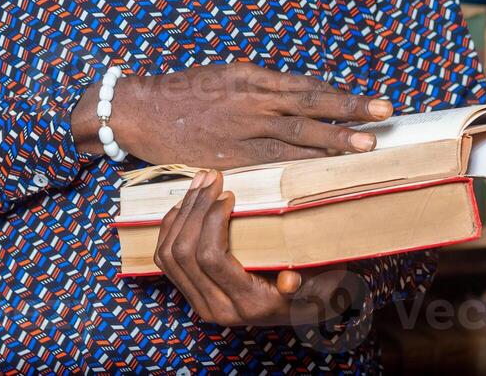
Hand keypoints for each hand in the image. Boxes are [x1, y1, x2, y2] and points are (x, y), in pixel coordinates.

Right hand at [73, 62, 391, 168]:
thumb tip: (292, 98)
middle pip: (310, 105)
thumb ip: (257, 88)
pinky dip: (301, 164)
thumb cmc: (182, 93)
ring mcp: (242, 126)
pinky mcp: (230, 153)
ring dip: (335, 139)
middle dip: (349, 111)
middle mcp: (252, 98)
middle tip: (384, 114)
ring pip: (298, 132)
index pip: (305, 86)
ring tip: (367, 144)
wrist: (140, 109)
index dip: (339, 95)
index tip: (370, 102)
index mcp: (251, 77)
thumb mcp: (224, 77)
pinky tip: (325, 170)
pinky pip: (273, 159)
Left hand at [153, 170, 360, 326]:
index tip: (228, 193)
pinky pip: (165, 259)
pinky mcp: (191, 292)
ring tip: (200, 183)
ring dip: (181, 212)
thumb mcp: (319, 284)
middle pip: (184, 253)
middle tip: (212, 177)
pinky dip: (171, 226)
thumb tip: (289, 281)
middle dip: (194, 208)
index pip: (211, 258)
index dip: (211, 219)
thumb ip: (306, 282)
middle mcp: (218, 308)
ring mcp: (200, 302)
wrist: (304, 308)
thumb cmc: (314, 286)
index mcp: (248, 305)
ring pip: (169, 254)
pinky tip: (186, 203)